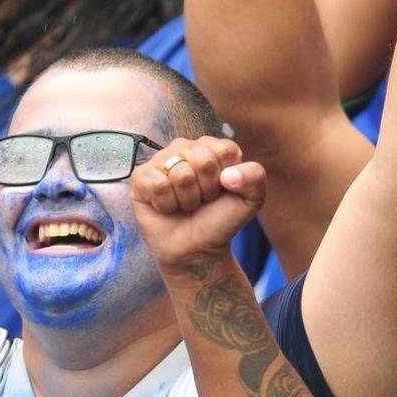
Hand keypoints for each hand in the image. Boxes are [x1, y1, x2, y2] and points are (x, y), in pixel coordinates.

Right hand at [131, 137, 266, 273]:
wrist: (196, 249)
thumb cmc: (220, 220)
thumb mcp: (250, 200)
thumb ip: (255, 177)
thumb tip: (229, 175)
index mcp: (211, 147)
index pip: (225, 150)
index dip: (226, 178)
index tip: (221, 192)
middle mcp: (184, 148)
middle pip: (202, 160)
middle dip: (206, 190)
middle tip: (202, 201)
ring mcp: (160, 161)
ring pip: (180, 173)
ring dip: (187, 200)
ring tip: (185, 205)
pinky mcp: (141, 178)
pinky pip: (158, 184)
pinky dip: (167, 204)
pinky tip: (167, 207)